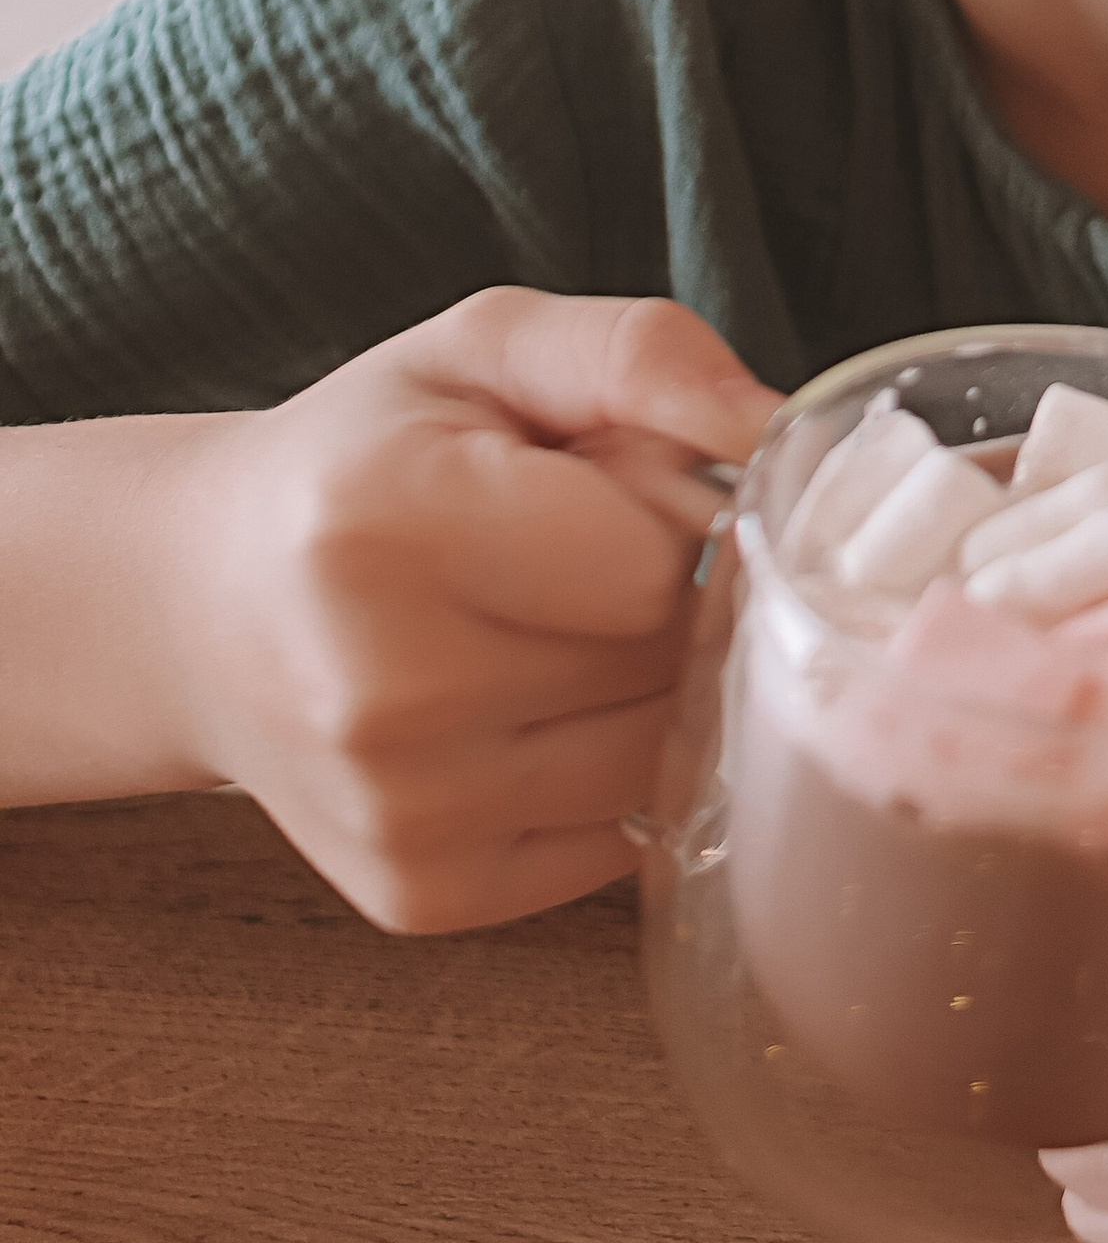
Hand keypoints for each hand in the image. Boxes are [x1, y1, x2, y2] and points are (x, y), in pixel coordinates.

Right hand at [168, 291, 778, 935]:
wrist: (201, 605)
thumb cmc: (363, 460)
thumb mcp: (485, 347)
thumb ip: (640, 353)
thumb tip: (772, 425)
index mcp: (389, 526)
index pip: (657, 565)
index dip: (671, 516)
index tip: (613, 488)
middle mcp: (381, 692)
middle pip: (662, 664)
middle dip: (663, 599)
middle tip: (573, 557)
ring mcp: (400, 814)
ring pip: (658, 759)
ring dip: (647, 690)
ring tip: (550, 628)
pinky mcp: (424, 895)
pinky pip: (619, 837)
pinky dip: (606, 772)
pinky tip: (529, 711)